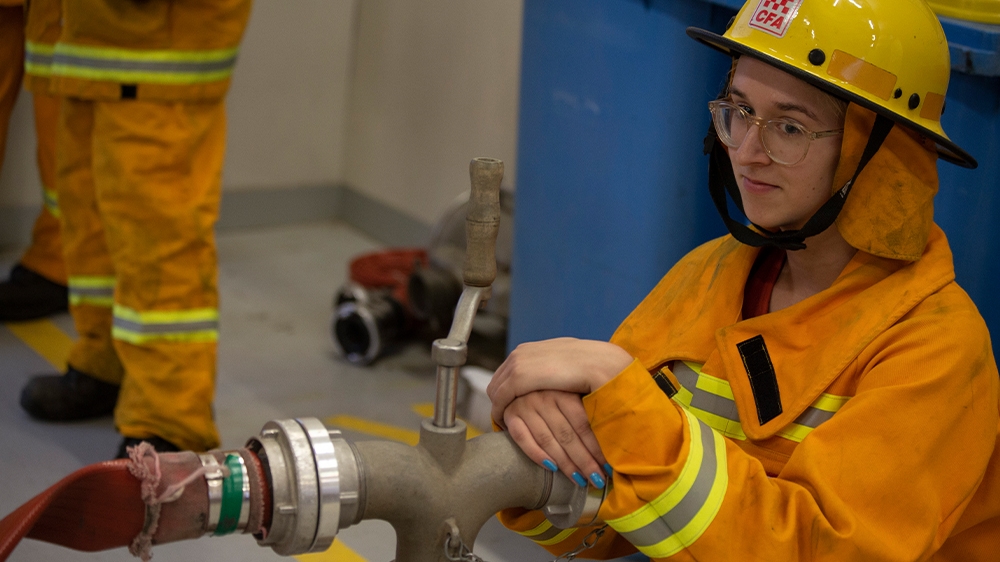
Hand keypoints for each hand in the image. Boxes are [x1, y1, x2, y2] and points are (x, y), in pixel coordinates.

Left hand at [487, 337, 632, 428]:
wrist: (600, 363)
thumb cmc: (592, 367)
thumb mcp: (567, 367)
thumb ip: (554, 372)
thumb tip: (551, 383)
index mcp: (531, 349)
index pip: (508, 371)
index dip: (506, 390)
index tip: (509, 407)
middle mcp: (521, 353)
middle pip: (498, 380)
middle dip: (498, 400)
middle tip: (503, 418)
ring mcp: (518, 363)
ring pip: (496, 390)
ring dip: (499, 408)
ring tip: (504, 424)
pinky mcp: (519, 376)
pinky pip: (500, 398)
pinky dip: (499, 412)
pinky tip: (505, 424)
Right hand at [504, 390, 609, 487]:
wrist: (520, 380)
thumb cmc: (554, 390)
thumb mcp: (573, 391)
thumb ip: (588, 408)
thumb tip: (614, 439)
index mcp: (563, 390)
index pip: (583, 424)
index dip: (597, 447)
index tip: (609, 467)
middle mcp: (543, 396)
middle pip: (567, 435)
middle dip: (585, 461)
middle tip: (598, 479)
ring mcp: (525, 405)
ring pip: (547, 440)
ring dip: (565, 463)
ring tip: (580, 481)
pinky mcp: (510, 414)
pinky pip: (523, 439)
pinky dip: (537, 455)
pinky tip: (552, 468)